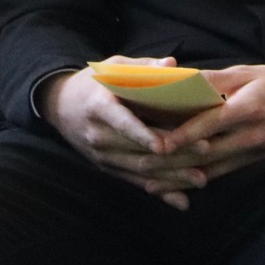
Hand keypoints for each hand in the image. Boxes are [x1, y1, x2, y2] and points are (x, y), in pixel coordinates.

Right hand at [40, 58, 202, 209]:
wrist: (59, 106)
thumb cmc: (93, 82)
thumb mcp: (113, 66)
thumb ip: (143, 66)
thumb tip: (171, 64)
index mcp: (100, 106)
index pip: (122, 122)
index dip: (143, 134)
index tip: (164, 144)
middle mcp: (99, 135)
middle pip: (138, 151)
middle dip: (173, 156)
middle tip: (205, 153)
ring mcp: (102, 155)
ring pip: (140, 170)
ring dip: (172, 177)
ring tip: (201, 178)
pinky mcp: (107, 168)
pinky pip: (135, 182)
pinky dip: (159, 191)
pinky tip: (182, 199)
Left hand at [157, 65, 264, 187]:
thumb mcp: (246, 73)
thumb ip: (213, 80)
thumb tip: (180, 80)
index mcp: (249, 109)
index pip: (212, 124)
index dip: (185, 135)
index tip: (160, 144)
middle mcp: (251, 136)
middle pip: (207, 153)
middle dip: (173, 162)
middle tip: (141, 165)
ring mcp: (252, 153)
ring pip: (211, 170)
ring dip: (180, 178)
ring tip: (151, 184)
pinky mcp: (251, 163)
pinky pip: (221, 174)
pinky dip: (197, 181)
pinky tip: (177, 187)